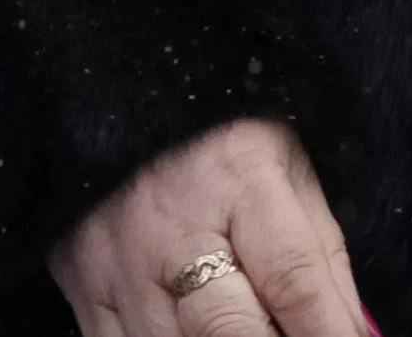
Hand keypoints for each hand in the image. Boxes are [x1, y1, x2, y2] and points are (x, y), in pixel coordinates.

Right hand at [53, 119, 369, 336]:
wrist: (118, 98)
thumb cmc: (222, 145)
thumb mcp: (288, 174)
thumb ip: (323, 261)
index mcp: (239, 174)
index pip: (295, 280)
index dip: (329, 333)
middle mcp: (172, 220)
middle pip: (229, 331)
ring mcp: (119, 258)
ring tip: (245, 333)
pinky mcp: (81, 285)